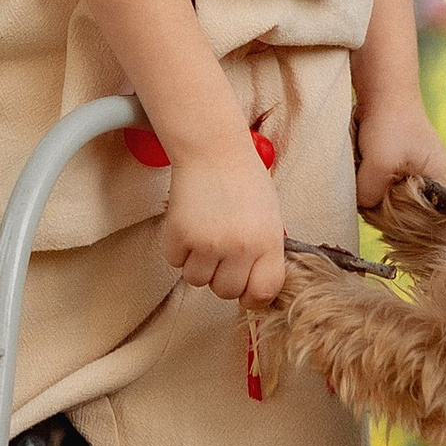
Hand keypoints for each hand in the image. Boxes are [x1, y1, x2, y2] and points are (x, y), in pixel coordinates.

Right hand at [161, 134, 286, 305]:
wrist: (213, 148)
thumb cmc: (244, 178)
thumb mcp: (270, 217)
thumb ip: (265, 252)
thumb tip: (257, 286)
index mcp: (268, 242)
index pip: (263, 292)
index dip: (253, 296)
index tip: (246, 291)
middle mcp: (239, 247)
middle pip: (226, 291)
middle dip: (222, 278)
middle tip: (221, 254)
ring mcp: (208, 242)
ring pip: (197, 280)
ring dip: (198, 265)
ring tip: (204, 237)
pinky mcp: (179, 234)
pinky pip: (175, 262)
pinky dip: (179, 250)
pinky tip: (189, 227)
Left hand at [353, 92, 445, 218]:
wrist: (381, 88)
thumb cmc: (390, 123)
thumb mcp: (380, 165)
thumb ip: (371, 195)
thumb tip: (363, 206)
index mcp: (441, 182)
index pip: (425, 220)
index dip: (401, 220)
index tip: (381, 207)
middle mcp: (431, 179)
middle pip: (403, 210)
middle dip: (381, 199)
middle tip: (367, 179)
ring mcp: (413, 170)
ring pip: (386, 195)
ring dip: (370, 186)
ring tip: (365, 164)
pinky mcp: (395, 162)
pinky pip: (378, 181)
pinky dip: (366, 174)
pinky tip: (361, 160)